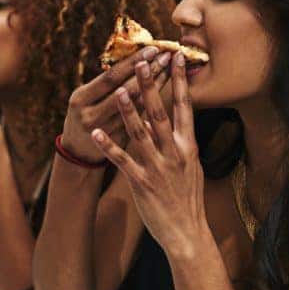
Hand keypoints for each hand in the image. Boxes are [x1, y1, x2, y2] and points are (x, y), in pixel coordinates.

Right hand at [61, 46, 172, 163]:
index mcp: (81, 98)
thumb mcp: (86, 99)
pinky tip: (165, 93)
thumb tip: (135, 57)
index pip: (110, 77)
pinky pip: (140, 120)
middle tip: (167, 56)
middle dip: (148, 71)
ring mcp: (104, 131)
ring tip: (169, 70)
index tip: (153, 48)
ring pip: (136, 106)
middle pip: (125, 89)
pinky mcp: (117, 142)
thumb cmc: (85, 115)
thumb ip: (106, 84)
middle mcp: (90, 114)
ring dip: (154, 86)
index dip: (132, 62)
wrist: (78, 153)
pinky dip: (152, 104)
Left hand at [90, 54, 207, 255]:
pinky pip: (122, 161)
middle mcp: (175, 153)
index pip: (185, 107)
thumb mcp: (192, 165)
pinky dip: (109, 147)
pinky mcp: (142, 183)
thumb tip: (179, 116)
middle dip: (150, 87)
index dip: (180, 82)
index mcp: (188, 146)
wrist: (186, 231)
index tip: (176, 58)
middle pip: (160, 114)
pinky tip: (96, 134)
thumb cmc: (187, 197)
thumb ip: (183, 141)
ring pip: (140, 134)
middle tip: (142, 62)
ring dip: (127, 111)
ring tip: (117, 90)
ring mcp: (158, 167)